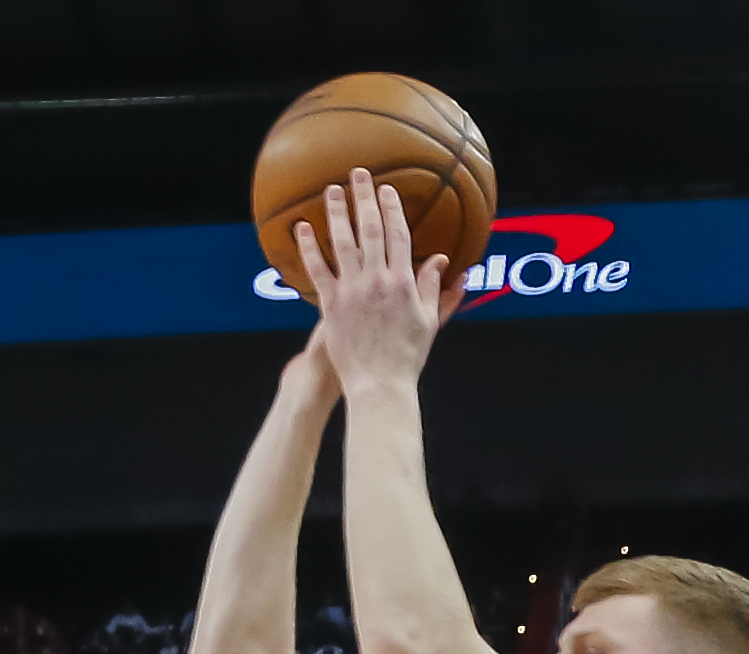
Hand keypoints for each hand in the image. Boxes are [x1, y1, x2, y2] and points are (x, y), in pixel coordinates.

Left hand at [293, 166, 451, 393]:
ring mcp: (352, 291)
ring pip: (343, 243)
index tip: (386, 190)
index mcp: (403, 282)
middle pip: (370, 229)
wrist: (380, 385)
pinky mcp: (331, 304)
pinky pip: (318, 270)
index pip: (398, 235)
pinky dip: (310, 247)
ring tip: (331, 190)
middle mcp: (377, 280)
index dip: (391, 209)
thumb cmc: (406, 357)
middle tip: (357, 174)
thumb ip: (435, 289)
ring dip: (336, 212)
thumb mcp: (429, 322)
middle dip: (364, 198)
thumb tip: (445, 262)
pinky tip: (303, 227)